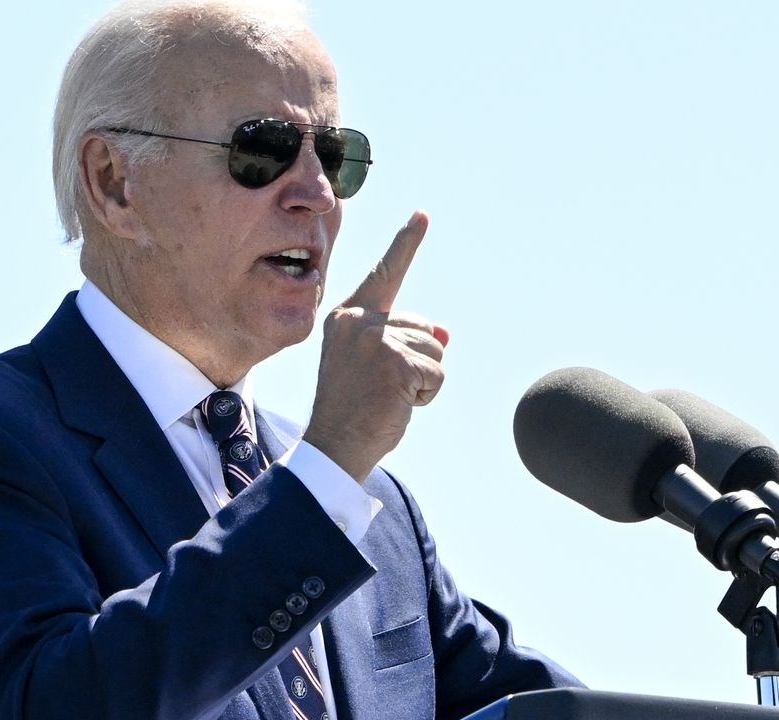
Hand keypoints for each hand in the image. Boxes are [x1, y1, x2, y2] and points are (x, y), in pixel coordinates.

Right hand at [302, 211, 451, 481]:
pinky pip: (436, 374)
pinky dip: (425, 395)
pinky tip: (396, 404)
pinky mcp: (395, 361)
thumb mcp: (375, 366)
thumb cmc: (353, 408)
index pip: (385, 275)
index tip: (423, 215)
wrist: (334, 444)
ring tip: (387, 396)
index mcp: (347, 316)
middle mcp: (359, 321)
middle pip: (424, 328)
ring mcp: (376, 339)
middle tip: (382, 389)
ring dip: (422, 380)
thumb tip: (444, 332)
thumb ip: (403, 342)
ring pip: (435, 351)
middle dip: (417, 361)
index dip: (406, 244)